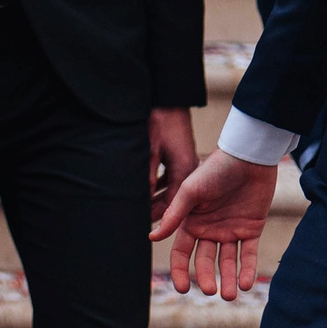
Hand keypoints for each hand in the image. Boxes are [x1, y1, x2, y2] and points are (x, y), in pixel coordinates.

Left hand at [148, 107, 199, 227]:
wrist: (170, 99)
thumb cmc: (162, 121)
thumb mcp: (151, 149)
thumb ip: (148, 174)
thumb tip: (143, 196)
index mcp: (185, 171)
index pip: (173, 204)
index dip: (159, 217)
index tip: (144, 228)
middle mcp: (189, 171)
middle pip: (171, 200)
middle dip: (155, 210)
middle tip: (138, 222)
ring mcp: (186, 164)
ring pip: (169, 190)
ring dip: (155, 198)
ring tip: (137, 209)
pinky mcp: (181, 158)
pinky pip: (169, 179)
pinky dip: (157, 186)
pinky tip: (145, 190)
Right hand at [153, 149, 277, 300]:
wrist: (248, 157)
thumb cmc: (215, 170)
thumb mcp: (190, 191)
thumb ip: (175, 215)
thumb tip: (152, 238)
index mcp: (191, 222)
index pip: (182, 253)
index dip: (181, 271)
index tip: (182, 288)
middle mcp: (209, 229)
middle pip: (205, 261)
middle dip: (207, 278)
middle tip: (210, 291)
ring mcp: (231, 230)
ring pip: (227, 262)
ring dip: (228, 279)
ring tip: (230, 295)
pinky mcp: (251, 229)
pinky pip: (248, 254)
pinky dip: (247, 270)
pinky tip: (246, 283)